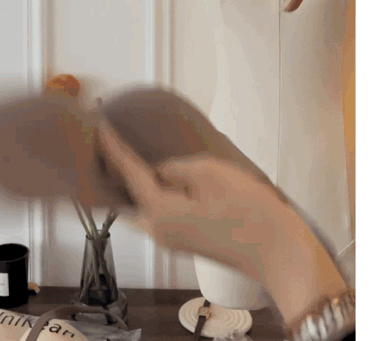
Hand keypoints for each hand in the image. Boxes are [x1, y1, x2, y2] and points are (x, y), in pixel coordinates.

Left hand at [99, 118, 347, 325]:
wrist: (278, 251)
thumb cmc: (249, 212)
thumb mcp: (210, 174)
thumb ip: (176, 168)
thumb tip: (161, 171)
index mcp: (159, 213)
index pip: (127, 173)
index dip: (114, 148)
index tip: (101, 128)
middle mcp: (157, 231)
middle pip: (125, 196)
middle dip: (116, 169)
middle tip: (113, 141)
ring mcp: (170, 240)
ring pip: (141, 206)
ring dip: (134, 182)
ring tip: (133, 154)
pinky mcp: (184, 241)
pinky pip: (157, 213)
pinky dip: (151, 194)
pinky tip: (159, 177)